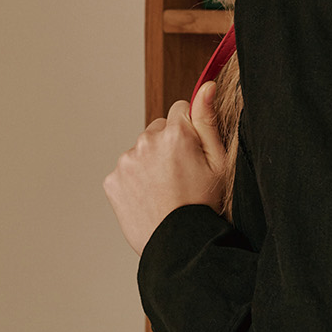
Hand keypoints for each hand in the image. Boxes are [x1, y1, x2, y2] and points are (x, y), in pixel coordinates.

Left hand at [104, 100, 223, 248]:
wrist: (179, 245)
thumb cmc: (205, 206)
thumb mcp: (219, 163)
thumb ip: (208, 120)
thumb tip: (206, 85)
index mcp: (176, 133)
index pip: (180, 109)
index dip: (190, 131)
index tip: (193, 153)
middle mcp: (146, 141)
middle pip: (158, 129)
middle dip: (168, 145)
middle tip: (181, 176)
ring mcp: (126, 161)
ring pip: (141, 150)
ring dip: (151, 163)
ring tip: (166, 190)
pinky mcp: (112, 180)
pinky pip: (125, 170)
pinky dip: (135, 181)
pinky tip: (150, 198)